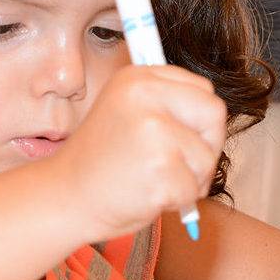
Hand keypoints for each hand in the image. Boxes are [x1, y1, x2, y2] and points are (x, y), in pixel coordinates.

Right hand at [50, 64, 227, 241]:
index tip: (181, 137)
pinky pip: (193, 188)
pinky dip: (178, 200)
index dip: (199, 119)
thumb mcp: (125, 112)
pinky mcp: (160, 168)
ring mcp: (153, 132)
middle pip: (214, 113)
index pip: (202, 89)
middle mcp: (145, 96)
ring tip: (154, 180)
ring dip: (190, 178)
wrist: (66, 197)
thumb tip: (212, 111)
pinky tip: (147, 195)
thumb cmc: (101, 162)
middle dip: (208, 144)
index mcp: (137, 78)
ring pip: (207, 156)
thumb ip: (164, 104)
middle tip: (181, 163)